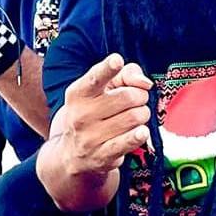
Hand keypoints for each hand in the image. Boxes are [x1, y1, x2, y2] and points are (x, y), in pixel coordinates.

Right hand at [54, 53, 152, 177]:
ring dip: (142, 115)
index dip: (107, 68)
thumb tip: (144, 82)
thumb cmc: (92, 113)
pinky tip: (142, 132)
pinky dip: (139, 135)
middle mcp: (81, 115)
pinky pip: (128, 142)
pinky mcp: (103, 156)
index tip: (116, 60)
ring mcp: (91, 137)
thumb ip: (124, 75)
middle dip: (140, 96)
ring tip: (135, 117)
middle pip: (129, 97)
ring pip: (135, 117)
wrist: (72, 154)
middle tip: (137, 100)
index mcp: (78, 94)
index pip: (95, 78)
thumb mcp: (101, 90)